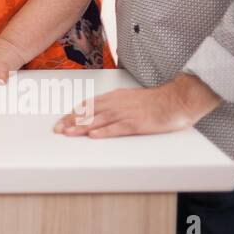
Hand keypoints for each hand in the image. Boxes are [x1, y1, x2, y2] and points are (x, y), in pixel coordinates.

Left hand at [53, 73, 220, 137]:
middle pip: (89, 113)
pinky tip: (94, 136)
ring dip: (82, 127)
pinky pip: (117, 128)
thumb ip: (114, 104)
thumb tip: (99, 111)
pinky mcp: (137, 123)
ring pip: (99, 120)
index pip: (87, 105)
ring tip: (68, 133)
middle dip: (71, 121)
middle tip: (57, 129)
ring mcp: (126, 113)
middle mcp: (116, 104)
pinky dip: (104, 132)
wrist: (176, 100)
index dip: (73, 114)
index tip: (61, 121)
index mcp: (114, 97)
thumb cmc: (154, 101)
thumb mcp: (129, 98)